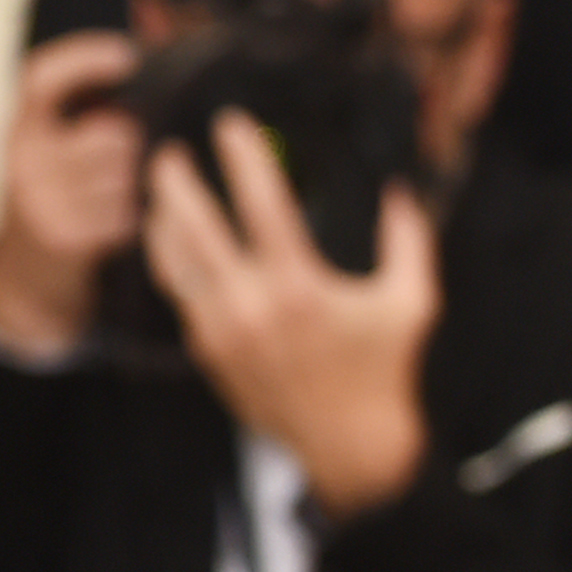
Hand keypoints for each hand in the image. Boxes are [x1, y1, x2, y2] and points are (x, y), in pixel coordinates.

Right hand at [0, 31, 145, 360]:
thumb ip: (88, 113)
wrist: (27, 281)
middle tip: (144, 160)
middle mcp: (22, 158)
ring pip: (127, 175)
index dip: (83, 59)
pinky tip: (137, 223)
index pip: (41, 78)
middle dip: (140, 146)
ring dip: (144, 186)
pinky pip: (129, 214)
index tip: (126, 53)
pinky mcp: (64, 237)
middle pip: (112, 134)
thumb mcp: (54, 153)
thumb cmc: (56, 204)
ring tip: (136, 196)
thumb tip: (146, 51)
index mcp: (20, 129)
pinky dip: (142, 218)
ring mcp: (40, 199)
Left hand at [146, 113, 438, 517]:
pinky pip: (180, 294)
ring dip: (161, 220)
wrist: (351, 449)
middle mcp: (251, 306)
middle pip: (192, 226)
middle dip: (174, 182)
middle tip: (165, 153)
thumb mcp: (413, 305)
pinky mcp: (208, 353)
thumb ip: (409, 243)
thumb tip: (399, 192)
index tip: (228, 123)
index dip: (243, 157)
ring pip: (173, 261)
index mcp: (300, 288)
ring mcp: (221, 331)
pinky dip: (173, 262)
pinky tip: (174, 243)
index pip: (261, 204)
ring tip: (159, 194)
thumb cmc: (386, 374)